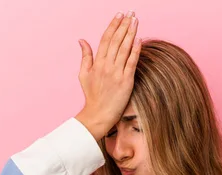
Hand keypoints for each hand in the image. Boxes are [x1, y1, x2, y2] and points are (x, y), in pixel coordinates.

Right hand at [75, 11, 140, 140]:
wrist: (98, 115)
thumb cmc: (92, 96)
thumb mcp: (83, 75)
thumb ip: (85, 56)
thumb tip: (82, 40)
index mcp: (97, 63)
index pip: (106, 39)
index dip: (113, 25)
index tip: (119, 14)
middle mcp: (106, 66)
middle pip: (116, 40)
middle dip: (124, 24)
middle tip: (131, 12)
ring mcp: (116, 73)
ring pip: (124, 48)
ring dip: (131, 33)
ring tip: (136, 20)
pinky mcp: (126, 81)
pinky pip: (132, 62)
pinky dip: (135, 50)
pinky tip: (139, 39)